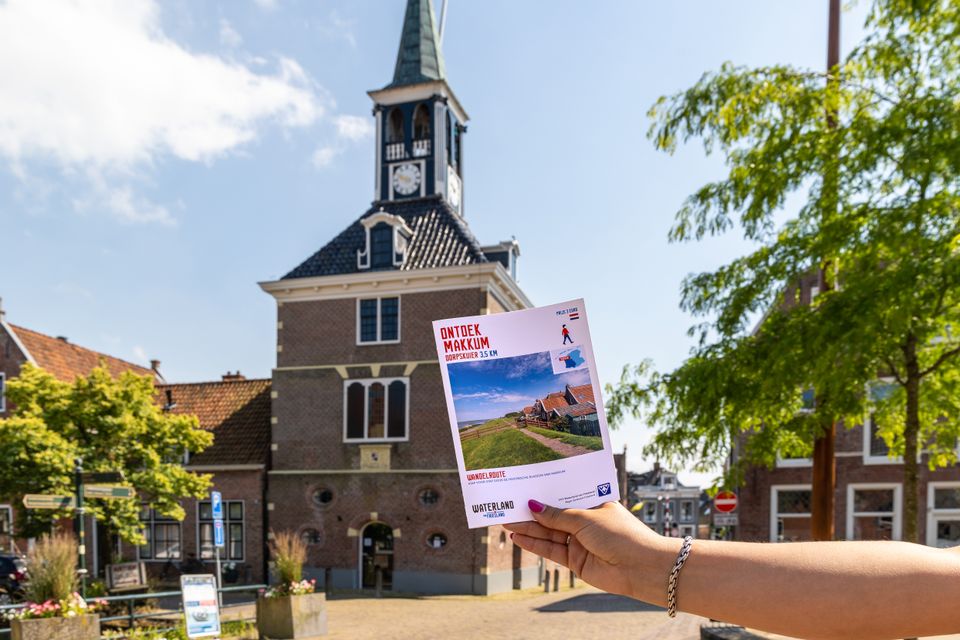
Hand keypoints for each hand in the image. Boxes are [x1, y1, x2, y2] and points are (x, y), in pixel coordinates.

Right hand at [504, 500, 673, 601]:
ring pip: (549, 533)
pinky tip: (518, 537)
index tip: (524, 486)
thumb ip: (557, 515)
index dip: (545, 492)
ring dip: (528, 528)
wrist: (641, 568)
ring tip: (505, 520)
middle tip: (507, 504)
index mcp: (593, 503)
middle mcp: (585, 521)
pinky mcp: (576, 561)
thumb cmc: (620, 534)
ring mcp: (580, 541)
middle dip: (531, 511)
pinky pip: (551, 550)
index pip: (564, 495)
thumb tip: (533, 506)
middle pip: (553, 515)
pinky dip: (534, 544)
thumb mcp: (585, 518)